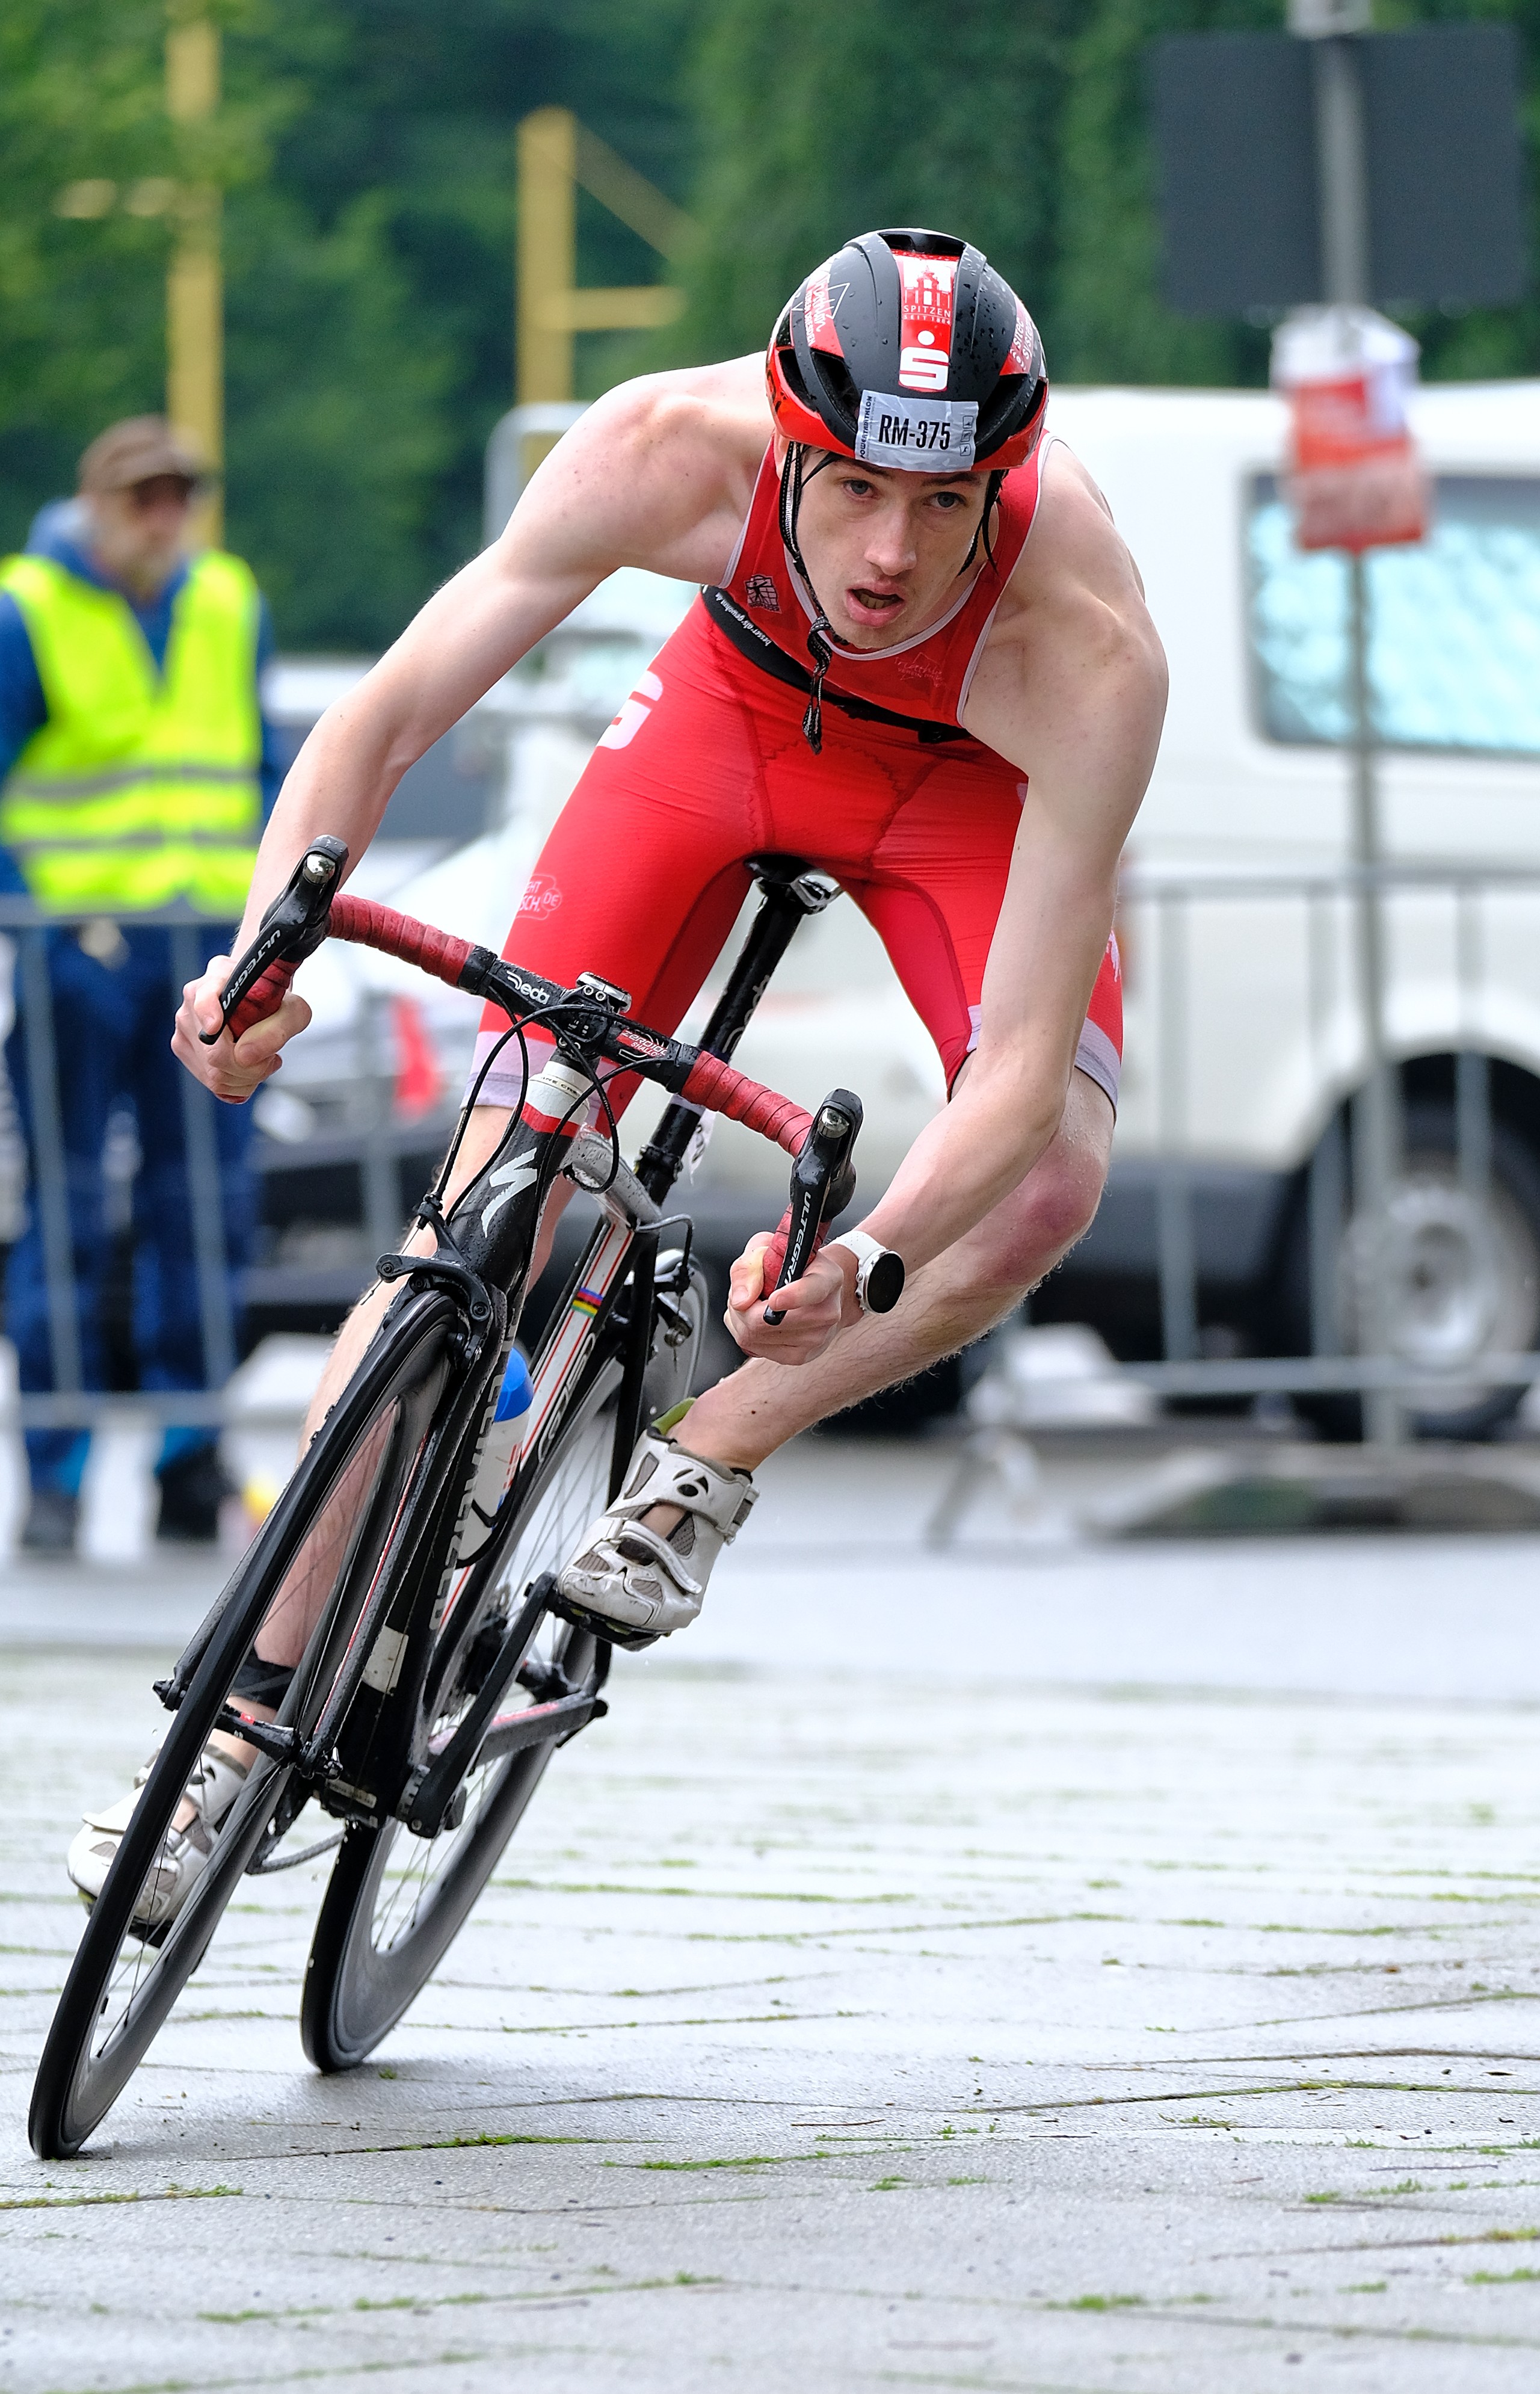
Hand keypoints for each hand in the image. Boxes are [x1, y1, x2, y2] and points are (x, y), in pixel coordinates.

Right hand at [170, 954, 312, 1103]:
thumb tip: (245, 1055)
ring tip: (261, 1058)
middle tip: (270, 1057)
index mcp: (218, 978)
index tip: (216, 1025)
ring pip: (214, 1075)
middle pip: (215, 1054)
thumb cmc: (273, 999)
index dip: (209, 1013)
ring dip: (248, 1077)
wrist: (259, 996)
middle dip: (252, 1068)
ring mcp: (184, 1026)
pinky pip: (213, 1083)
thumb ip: (278, 1028)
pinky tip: (248, 1066)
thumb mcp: (293, 1009)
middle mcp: (193, 1001)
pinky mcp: (183, 1048)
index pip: (204, 998)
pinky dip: (238, 1084)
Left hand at [724, 1232, 854, 1364]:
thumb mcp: (766, 1249)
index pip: (812, 1290)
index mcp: (826, 1277)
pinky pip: (755, 1348)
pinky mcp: (799, 1357)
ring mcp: (816, 1339)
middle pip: (769, 1321)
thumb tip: (741, 1301)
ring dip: (741, 1318)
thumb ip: (749, 1267)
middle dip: (743, 1306)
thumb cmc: (790, 1267)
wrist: (816, 1294)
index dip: (791, 1296)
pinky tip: (756, 1319)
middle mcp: (827, 1312)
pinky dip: (745, 1332)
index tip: (774, 1299)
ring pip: (755, 1335)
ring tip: (753, 1303)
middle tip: (748, 1291)